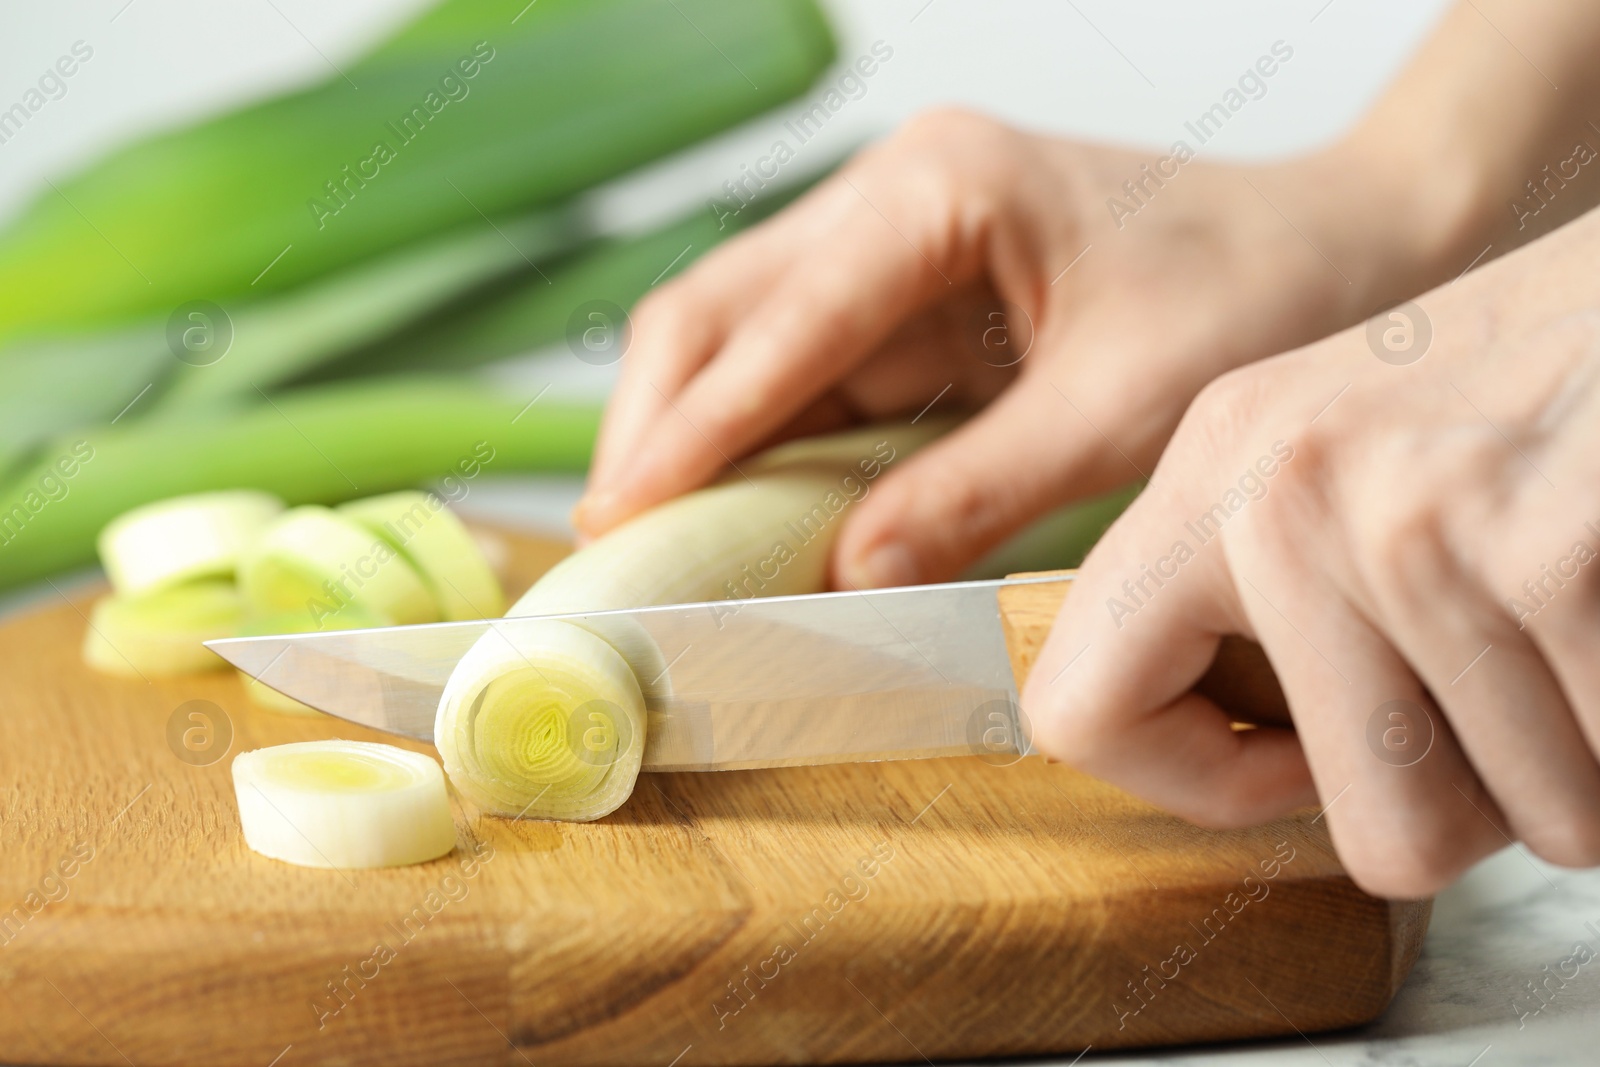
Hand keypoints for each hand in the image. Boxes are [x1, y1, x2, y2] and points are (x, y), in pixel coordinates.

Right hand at [574, 107, 1460, 585]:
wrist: (1330, 249)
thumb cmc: (1251, 295)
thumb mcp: (1121, 407)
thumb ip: (977, 491)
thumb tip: (841, 574)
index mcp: (940, 188)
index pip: (781, 316)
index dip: (697, 426)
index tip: (626, 515)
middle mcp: (890, 198)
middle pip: (717, 309)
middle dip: (658, 426)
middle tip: (616, 542)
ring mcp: (887, 245)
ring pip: (738, 341)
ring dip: (692, 441)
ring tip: (651, 545)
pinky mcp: (901, 298)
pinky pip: (798, 375)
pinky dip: (757, 450)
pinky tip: (732, 518)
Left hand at [1024, 205, 1599, 897]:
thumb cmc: (1546, 370)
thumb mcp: (1354, 451)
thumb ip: (1281, 597)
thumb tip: (1252, 771)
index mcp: (1214, 469)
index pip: (1078, 711)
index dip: (1201, 782)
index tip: (1295, 758)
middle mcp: (1283, 491)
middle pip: (1380, 836)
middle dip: (1483, 808)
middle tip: (1520, 690)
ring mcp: (1410, 520)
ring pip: (1530, 822)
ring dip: (1587, 767)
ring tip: (1585, 622)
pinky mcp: (1545, 547)